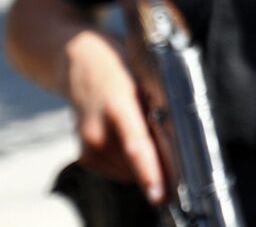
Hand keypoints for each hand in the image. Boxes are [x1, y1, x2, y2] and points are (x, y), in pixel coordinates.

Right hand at [64, 29, 164, 205]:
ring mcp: (87, 143)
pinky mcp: (84, 154)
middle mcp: (97, 130)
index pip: (136, 147)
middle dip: (158, 169)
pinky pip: (115, 170)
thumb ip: (157, 108)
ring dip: (143, 165)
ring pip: (126, 171)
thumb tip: (178, 139)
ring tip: (145, 133)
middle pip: (134, 164)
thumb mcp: (144, 78)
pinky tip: (130, 140)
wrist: (77, 61)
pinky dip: (129, 163)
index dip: (150, 173)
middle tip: (176, 160)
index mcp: (117, 106)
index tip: (160, 193)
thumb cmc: (119, 66)